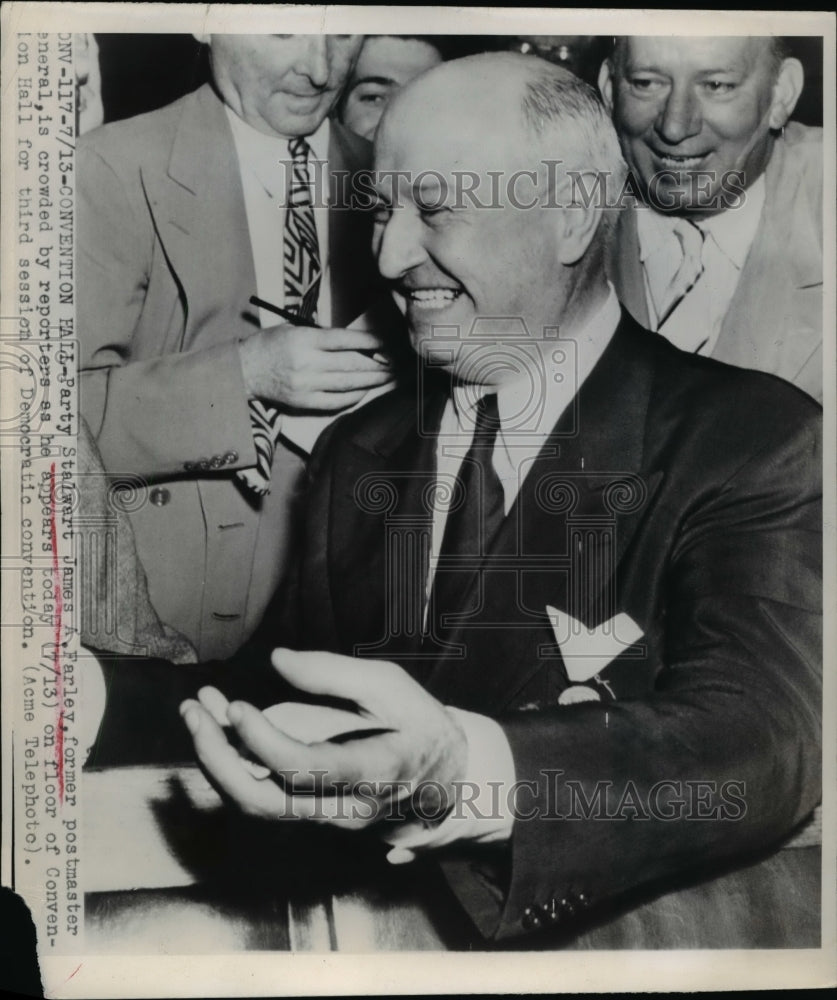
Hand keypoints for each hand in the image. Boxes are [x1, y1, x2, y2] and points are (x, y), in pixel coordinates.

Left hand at [179, 649, 467, 829]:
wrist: (447, 781)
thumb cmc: (419, 724)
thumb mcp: (391, 685)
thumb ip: (334, 673)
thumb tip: (277, 659)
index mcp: (373, 772)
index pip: (307, 769)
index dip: (264, 742)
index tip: (236, 706)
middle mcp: (344, 808)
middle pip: (265, 802)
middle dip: (219, 758)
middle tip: (194, 710)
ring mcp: (324, 820)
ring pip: (255, 805)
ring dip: (215, 760)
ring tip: (195, 710)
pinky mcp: (309, 815)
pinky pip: (260, 795)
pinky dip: (231, 761)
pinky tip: (216, 722)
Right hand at [238, 324, 392, 410]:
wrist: (243, 371)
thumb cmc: (270, 345)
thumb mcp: (293, 329)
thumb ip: (322, 335)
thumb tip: (358, 342)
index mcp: (304, 340)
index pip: (345, 340)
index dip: (369, 342)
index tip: (386, 342)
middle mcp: (306, 363)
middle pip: (352, 364)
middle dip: (378, 364)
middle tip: (395, 362)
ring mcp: (306, 385)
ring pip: (348, 384)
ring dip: (372, 381)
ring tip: (387, 376)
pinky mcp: (303, 402)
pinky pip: (336, 402)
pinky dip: (353, 396)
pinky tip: (365, 390)